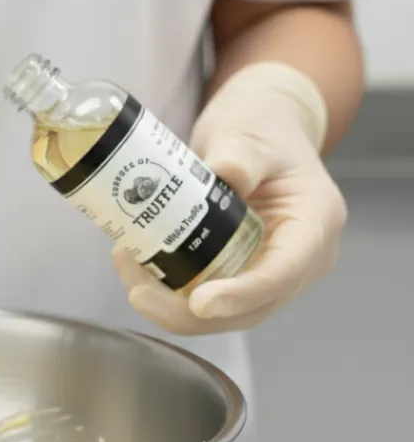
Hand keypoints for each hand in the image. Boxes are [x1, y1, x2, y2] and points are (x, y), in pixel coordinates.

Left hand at [114, 62, 343, 334]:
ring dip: (170, 304)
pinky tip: (135, 265)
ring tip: (126, 266)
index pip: (283, 274)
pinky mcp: (240, 272)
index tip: (199, 303)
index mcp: (314, 225)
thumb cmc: (263, 129)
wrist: (259, 130)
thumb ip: (242, 154)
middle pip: (249, 309)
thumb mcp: (252, 133)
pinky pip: (205, 295)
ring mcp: (269, 270)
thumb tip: (225, 173)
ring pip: (223, 312)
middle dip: (188, 312)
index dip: (242, 295)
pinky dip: (168, 291)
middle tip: (137, 291)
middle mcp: (299, 259)